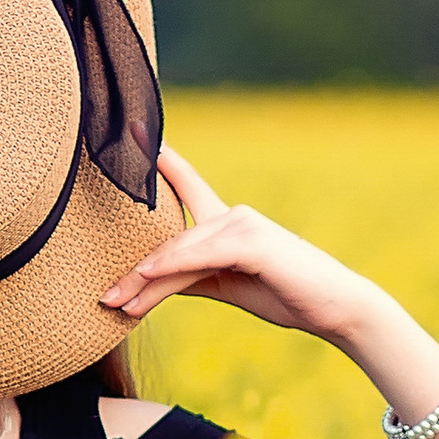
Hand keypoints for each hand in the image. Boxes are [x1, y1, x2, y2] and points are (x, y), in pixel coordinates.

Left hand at [99, 141, 364, 338]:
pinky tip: (145, 277)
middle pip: (170, 243)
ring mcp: (242, 224)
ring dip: (145, 282)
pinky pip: (200, 256)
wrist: (335, 310)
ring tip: (117, 304)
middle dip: (136, 273)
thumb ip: (191, 276)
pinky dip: (170, 269)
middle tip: (104, 298)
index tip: (134, 128)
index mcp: (226, 221)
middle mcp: (232, 214)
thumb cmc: (285, 296)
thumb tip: (148, 279)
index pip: (186, 182)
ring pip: (179, 254)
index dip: (159, 156)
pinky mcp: (252, 242)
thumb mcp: (227, 285)